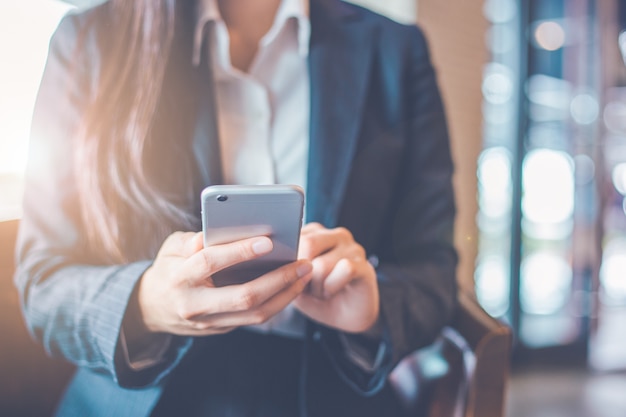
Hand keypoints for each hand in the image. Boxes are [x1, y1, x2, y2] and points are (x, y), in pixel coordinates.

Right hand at [136, 232, 312, 336]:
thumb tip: (212, 233)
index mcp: (179, 277)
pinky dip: (277, 302)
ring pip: (255, 314)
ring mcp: (210, 322)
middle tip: (303, 264)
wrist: (152, 308)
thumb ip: (190, 240)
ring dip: (286, 295)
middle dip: (278, 279)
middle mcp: (195, 304)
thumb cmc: (169, 268)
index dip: (239, 251)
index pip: (210, 262)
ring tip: (305, 275)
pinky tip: (292, 286)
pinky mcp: (222, 329)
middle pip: (244, 296)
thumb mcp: (170, 248)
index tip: (267, 241)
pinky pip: (254, 318)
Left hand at [294, 223, 378, 332]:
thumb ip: (285, 268)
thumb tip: (279, 262)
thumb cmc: (317, 296)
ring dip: (316, 287)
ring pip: (322, 263)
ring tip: (321, 292)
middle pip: (308, 243)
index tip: (286, 276)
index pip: (294, 234)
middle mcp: (335, 235)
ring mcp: (352, 248)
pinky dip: (331, 287)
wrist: (346, 317)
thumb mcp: (294, 282)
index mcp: (316, 233)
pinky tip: (331, 293)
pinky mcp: (364, 265)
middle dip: (301, 274)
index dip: (286, 259)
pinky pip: (344, 270)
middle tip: (306, 288)